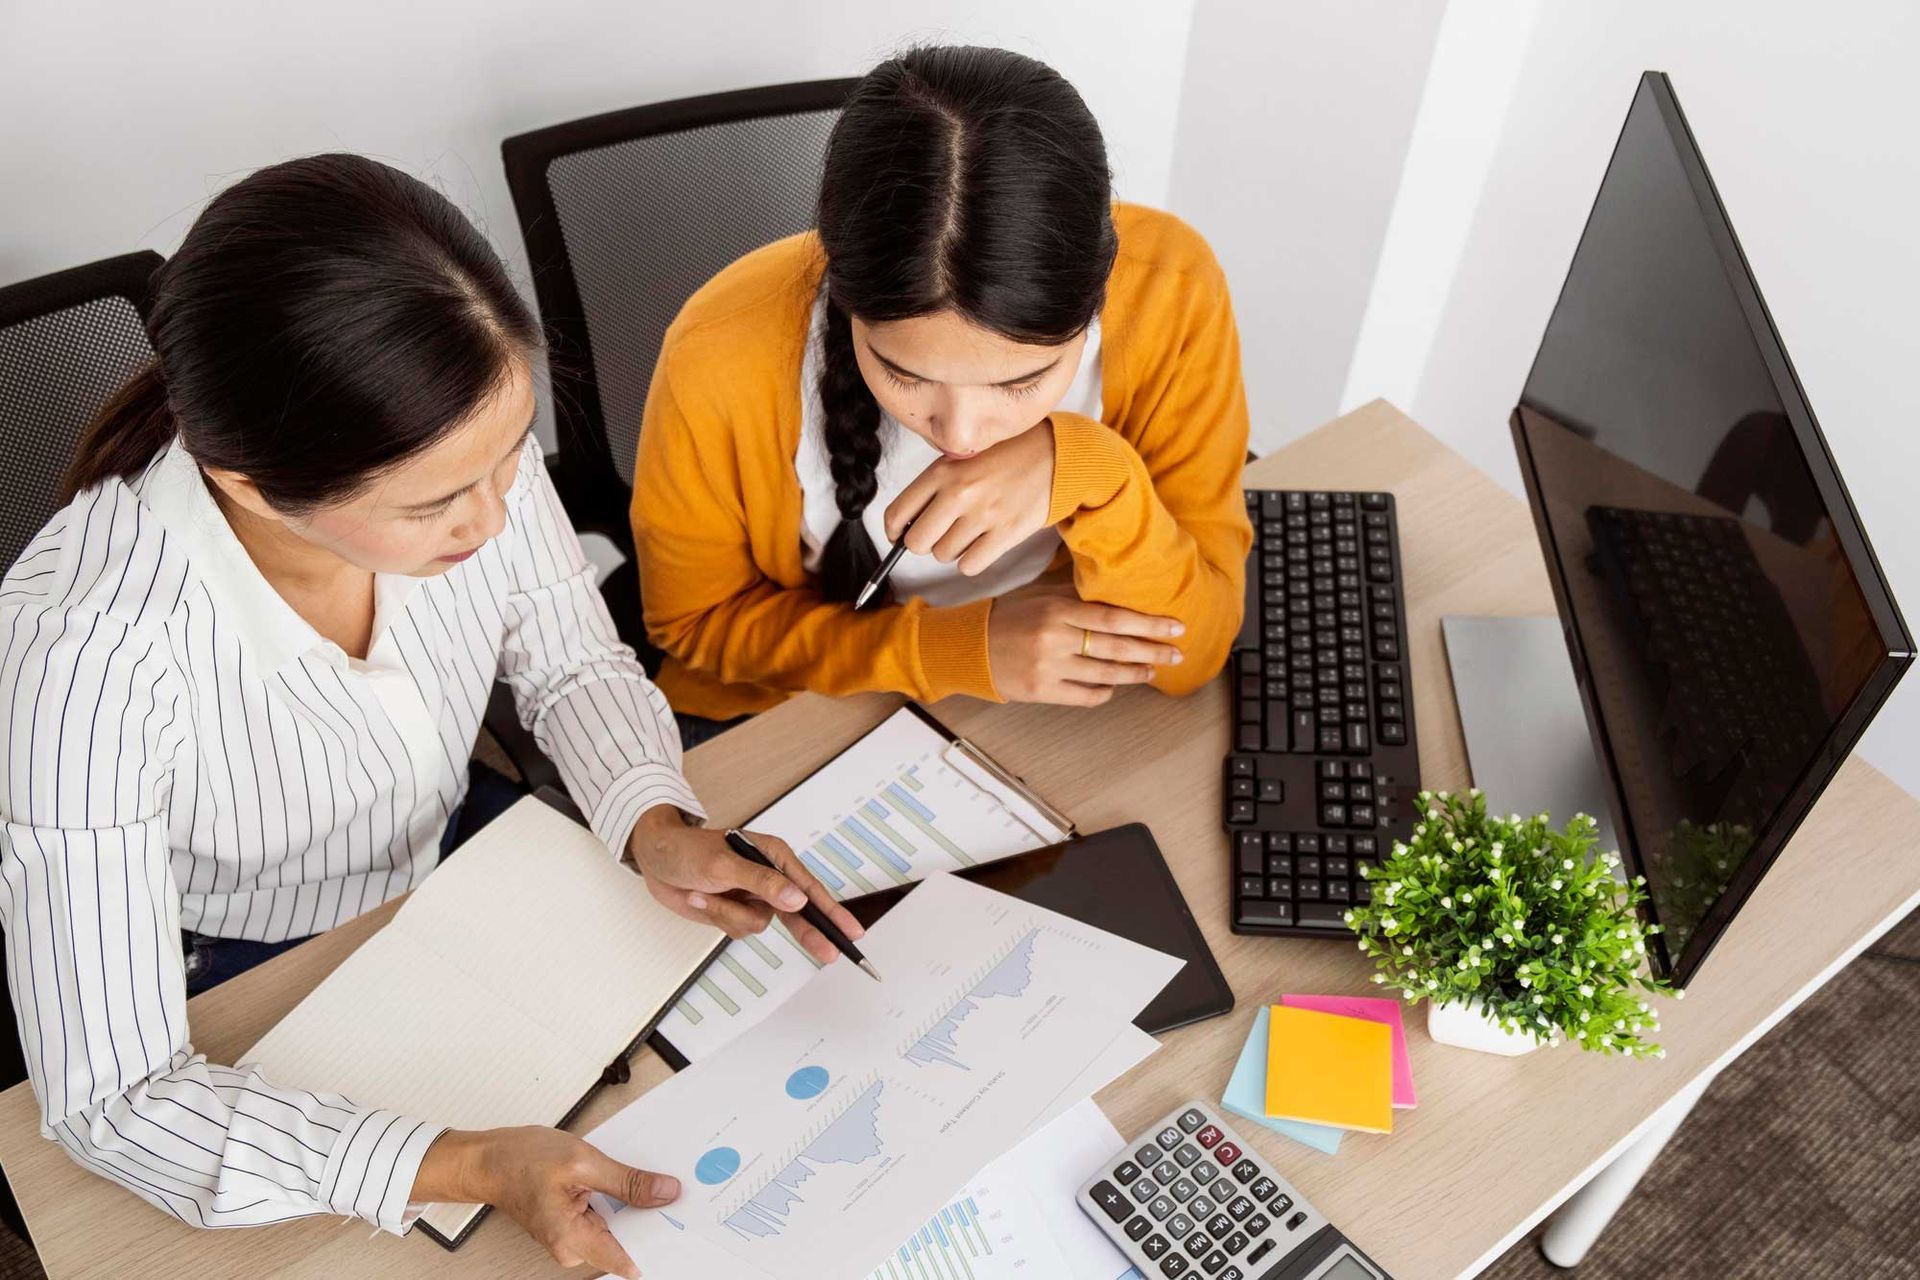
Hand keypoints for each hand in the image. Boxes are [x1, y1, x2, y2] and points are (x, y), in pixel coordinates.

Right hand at [412, 1126, 676, 1278]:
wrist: (487, 1159)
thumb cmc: (521, 1159)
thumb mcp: (582, 1162)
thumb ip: (626, 1182)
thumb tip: (665, 1193)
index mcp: (572, 1240)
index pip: (628, 1260)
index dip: (660, 1241)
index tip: (687, 1225)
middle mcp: (572, 1248)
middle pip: (628, 1242)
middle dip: (652, 1217)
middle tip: (677, 1189)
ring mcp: (573, 1238)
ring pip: (621, 1228)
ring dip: (638, 1206)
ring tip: (657, 1180)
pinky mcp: (574, 1224)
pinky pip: (610, 1218)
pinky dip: (623, 1200)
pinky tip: (634, 1181)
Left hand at [625, 807, 864, 963]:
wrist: (653, 859)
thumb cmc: (687, 850)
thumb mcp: (723, 864)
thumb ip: (761, 883)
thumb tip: (796, 900)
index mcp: (774, 857)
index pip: (810, 889)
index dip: (832, 911)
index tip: (852, 932)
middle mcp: (767, 879)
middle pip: (797, 915)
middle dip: (808, 934)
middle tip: (829, 954)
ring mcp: (750, 898)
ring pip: (757, 926)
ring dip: (728, 915)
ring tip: (704, 892)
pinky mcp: (731, 912)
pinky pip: (735, 930)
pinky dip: (715, 918)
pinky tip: (698, 898)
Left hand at [883, 423, 1055, 575]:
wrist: (1055, 454)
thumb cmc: (1005, 456)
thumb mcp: (963, 458)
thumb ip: (934, 486)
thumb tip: (906, 526)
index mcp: (942, 471)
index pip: (897, 514)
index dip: (894, 532)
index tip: (899, 536)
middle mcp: (958, 493)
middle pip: (916, 543)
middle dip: (924, 543)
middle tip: (940, 534)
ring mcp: (983, 515)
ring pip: (943, 555)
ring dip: (952, 550)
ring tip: (970, 531)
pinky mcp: (1006, 533)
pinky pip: (969, 566)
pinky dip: (972, 560)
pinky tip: (982, 544)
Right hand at [987, 584, 1184, 705]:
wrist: (969, 647)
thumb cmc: (1008, 616)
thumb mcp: (1040, 595)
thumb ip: (1077, 594)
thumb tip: (1118, 588)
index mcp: (1057, 610)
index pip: (1113, 618)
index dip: (1148, 624)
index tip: (1175, 626)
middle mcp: (1054, 639)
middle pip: (1116, 647)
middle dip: (1152, 651)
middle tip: (1177, 654)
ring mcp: (1048, 668)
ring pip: (1105, 674)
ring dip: (1134, 673)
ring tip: (1153, 670)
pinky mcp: (1041, 692)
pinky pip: (1085, 696)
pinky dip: (1105, 692)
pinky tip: (1115, 686)